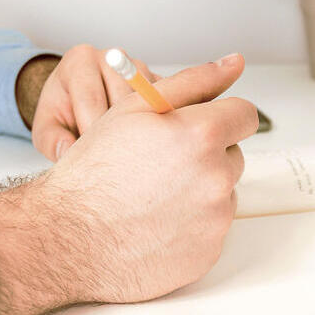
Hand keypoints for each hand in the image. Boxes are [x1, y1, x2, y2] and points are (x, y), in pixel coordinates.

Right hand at [0, 54, 257, 314]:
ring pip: (223, 194)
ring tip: (154, 196)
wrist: (69, 238)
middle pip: (233, 156)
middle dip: (207, 156)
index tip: (204, 126)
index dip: (222, 118)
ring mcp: (215, 219)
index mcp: (202, 134)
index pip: (245, 115)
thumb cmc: (95, 171)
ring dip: (200, 191)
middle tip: (162, 165)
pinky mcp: (210, 252)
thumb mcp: (135, 108)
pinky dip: (192, 225)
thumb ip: (193, 81)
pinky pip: (212, 229)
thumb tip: (234, 63)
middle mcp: (216, 177)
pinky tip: (156, 224)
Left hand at [22, 44, 159, 161]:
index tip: (93, 157)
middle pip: (123, 101)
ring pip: (148, 104)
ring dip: (142, 131)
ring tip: (129, 151)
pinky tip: (146, 142)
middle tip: (114, 158)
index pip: (91, 98)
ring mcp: (140, 67)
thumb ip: (52, 141)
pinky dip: (159, 126)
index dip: (92, 132)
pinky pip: (166, 105)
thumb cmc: (63, 114)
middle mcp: (112, 57)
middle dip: (119, 133)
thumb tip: (67, 151)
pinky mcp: (160, 81)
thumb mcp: (46, 128)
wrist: (80, 100)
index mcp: (80, 60)